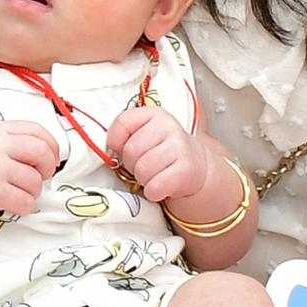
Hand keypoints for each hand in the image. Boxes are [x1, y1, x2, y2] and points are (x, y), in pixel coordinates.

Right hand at [0, 123, 67, 224]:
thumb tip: (53, 154)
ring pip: (35, 181)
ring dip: (34, 191)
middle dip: (47, 168)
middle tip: (39, 176)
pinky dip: (26, 205)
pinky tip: (14, 202)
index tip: (48, 159)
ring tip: (19, 190)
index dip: (51, 147)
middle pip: (41, 152)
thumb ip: (19, 140)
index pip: (38, 131)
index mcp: (0, 130)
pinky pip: (26, 201)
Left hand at [109, 106, 246, 243]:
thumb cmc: (162, 152)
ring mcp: (180, 147)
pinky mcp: (186, 170)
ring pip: (142, 170)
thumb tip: (109, 151)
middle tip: (145, 166)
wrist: (197, 166)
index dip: (116, 142)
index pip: (122, 123)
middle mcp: (169, 126)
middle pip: (130, 151)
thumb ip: (124, 135)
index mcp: (154, 114)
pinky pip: (155, 187)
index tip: (123, 149)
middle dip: (131, 165)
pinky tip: (163, 186)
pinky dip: (154, 192)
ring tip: (155, 175)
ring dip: (144, 180)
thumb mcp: (144, 135)